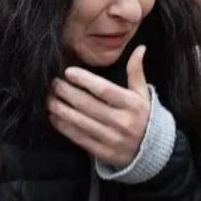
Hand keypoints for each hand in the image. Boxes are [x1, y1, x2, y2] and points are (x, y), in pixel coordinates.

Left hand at [47, 46, 150, 168]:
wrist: (151, 152)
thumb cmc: (142, 117)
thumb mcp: (143, 94)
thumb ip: (136, 71)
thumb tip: (140, 48)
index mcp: (132, 105)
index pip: (104, 90)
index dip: (84, 80)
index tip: (68, 72)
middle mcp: (122, 123)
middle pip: (88, 105)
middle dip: (67, 93)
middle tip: (53, 83)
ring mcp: (112, 139)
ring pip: (80, 122)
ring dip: (61, 109)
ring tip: (49, 99)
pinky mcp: (103, 153)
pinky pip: (79, 138)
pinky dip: (64, 127)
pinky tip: (54, 117)